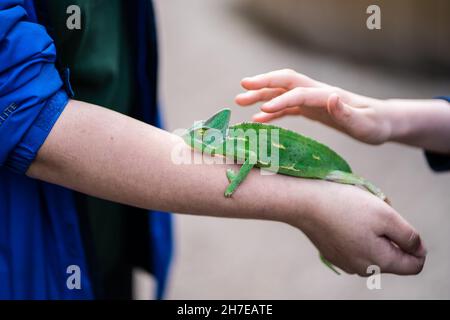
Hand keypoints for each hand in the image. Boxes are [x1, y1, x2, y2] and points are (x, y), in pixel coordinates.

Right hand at [236, 69, 392, 144]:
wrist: (382, 121)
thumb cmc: (375, 125)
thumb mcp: (364, 123)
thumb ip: (346, 112)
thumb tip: (329, 97)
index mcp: (326, 95)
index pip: (298, 94)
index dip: (279, 101)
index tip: (261, 111)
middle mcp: (316, 93)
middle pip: (284, 83)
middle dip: (262, 84)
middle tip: (241, 89)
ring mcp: (312, 100)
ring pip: (282, 93)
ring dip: (261, 96)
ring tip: (240, 101)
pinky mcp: (312, 109)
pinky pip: (286, 108)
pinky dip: (271, 111)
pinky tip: (258, 120)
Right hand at [287, 180, 426, 275]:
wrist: (304, 203)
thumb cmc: (345, 206)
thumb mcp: (387, 215)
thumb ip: (409, 237)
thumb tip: (419, 250)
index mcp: (379, 262)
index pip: (414, 265)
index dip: (417, 244)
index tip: (399, 223)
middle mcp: (363, 268)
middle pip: (392, 255)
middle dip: (391, 234)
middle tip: (376, 212)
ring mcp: (346, 262)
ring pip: (373, 249)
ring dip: (373, 232)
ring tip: (358, 212)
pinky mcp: (333, 253)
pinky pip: (356, 245)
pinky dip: (357, 232)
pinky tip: (344, 217)